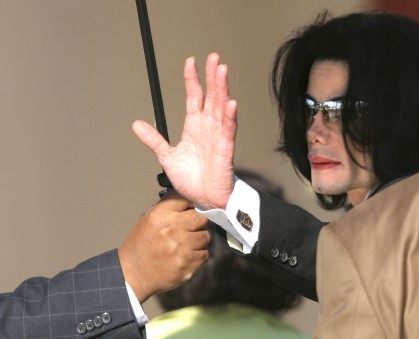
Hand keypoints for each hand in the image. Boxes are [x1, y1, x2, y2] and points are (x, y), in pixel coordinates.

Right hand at [118, 190, 208, 302]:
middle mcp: (172, 229)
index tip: (193, 207)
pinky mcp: (188, 264)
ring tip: (186, 244)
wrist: (132, 274)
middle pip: (202, 217)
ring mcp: (182, 248)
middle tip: (191, 228)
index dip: (193, 203)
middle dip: (199, 222)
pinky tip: (186, 256)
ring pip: (206, 236)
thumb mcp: (147, 218)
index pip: (188, 198)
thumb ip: (169, 208)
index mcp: (161, 214)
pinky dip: (198, 255)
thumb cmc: (140, 245)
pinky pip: (204, 254)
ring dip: (199, 240)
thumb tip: (190, 199)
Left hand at [133, 53, 236, 209]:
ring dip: (222, 89)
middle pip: (211, 96)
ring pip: (221, 108)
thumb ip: (154, 139)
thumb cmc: (193, 179)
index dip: (193, 79)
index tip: (191, 62)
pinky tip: (231, 104)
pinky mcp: (225, 150)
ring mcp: (218, 137)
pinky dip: (230, 118)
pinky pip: (228, 131)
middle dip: (212, 76)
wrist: (205, 199)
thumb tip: (137, 124)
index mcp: (195, 126)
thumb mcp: (168, 156)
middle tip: (213, 58)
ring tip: (222, 71)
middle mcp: (208, 128)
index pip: (195, 97)